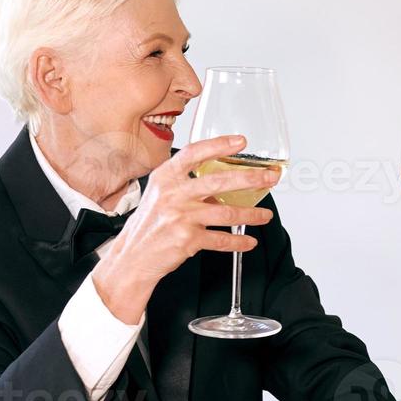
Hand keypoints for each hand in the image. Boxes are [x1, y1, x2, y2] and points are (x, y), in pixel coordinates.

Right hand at [93, 135, 278, 321]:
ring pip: (227, 213)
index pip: (194, 153)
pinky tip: (249, 240)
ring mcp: (180, 218)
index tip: (241, 142)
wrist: (131, 258)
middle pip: (219, 181)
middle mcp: (172, 195)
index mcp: (165, 178)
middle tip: (270, 177)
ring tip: (265, 215)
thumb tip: (222, 181)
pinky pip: (221, 240)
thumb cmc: (149, 225)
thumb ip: (185, 185)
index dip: (219, 145)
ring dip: (252, 214)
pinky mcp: (187, 240)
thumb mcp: (160, 195)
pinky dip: (238, 241)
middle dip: (251, 178)